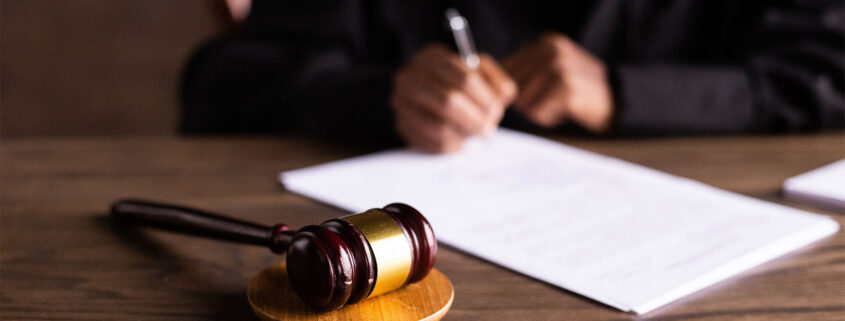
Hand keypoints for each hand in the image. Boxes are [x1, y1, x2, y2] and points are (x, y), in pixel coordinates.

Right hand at [391, 44, 516, 152]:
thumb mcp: (481, 74)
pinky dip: (452, 146)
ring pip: (439, 126)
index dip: (485, 98)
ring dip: (463, 134)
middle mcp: (410, 76)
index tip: (496, 110)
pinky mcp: (401, 125)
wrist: (430, 98)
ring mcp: (401, 102)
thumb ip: (496, 82)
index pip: (464, 78)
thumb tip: (502, 97)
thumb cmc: (461, 85)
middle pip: (449, 101)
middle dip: (475, 119)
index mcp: (432, 57)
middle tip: (488, 129)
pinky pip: (431, 143)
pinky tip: (460, 141)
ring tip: (474, 134)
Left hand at [502, 32, 613, 132]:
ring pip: (523, 102)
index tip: (533, 95)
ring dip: (538, 111)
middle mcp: (551, 50)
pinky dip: (548, 118)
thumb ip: (524, 72)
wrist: (618, 101)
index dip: (512, 91)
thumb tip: (488, 88)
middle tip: (551, 100)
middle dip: (526, 102)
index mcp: (544, 43)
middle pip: (511, 88)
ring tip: (560, 104)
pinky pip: (537, 113)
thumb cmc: (578, 90)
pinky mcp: (566, 89)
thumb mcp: (552, 70)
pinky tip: (566, 111)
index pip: (505, 70)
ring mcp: (560, 68)